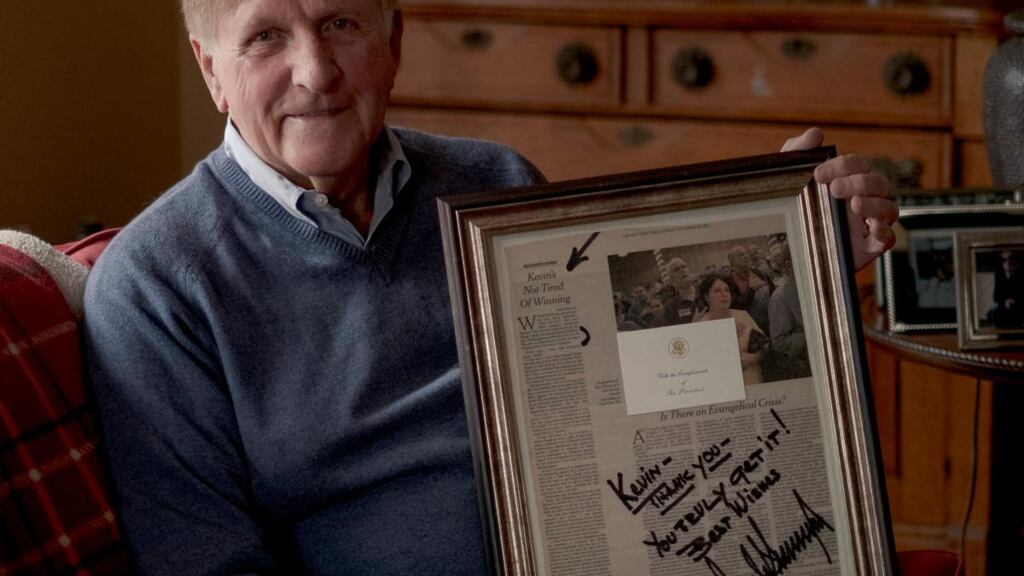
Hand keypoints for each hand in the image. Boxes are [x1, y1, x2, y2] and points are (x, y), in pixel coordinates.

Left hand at [781, 128, 897, 270]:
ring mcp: (869, 223)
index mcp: (850, 180)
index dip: (843, 166)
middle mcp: (864, 199)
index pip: (859, 164)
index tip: (818, 174)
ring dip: (875, 205)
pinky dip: (885, 232)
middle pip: (879, 183)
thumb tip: (816, 133)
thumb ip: (799, 150)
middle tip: (834, 189)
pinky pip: (888, 238)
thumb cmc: (794, 206)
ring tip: (854, 205)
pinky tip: (873, 228)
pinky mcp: (868, 247)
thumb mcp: (790, 177)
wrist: (786, 247)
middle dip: (860, 183)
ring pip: (889, 208)